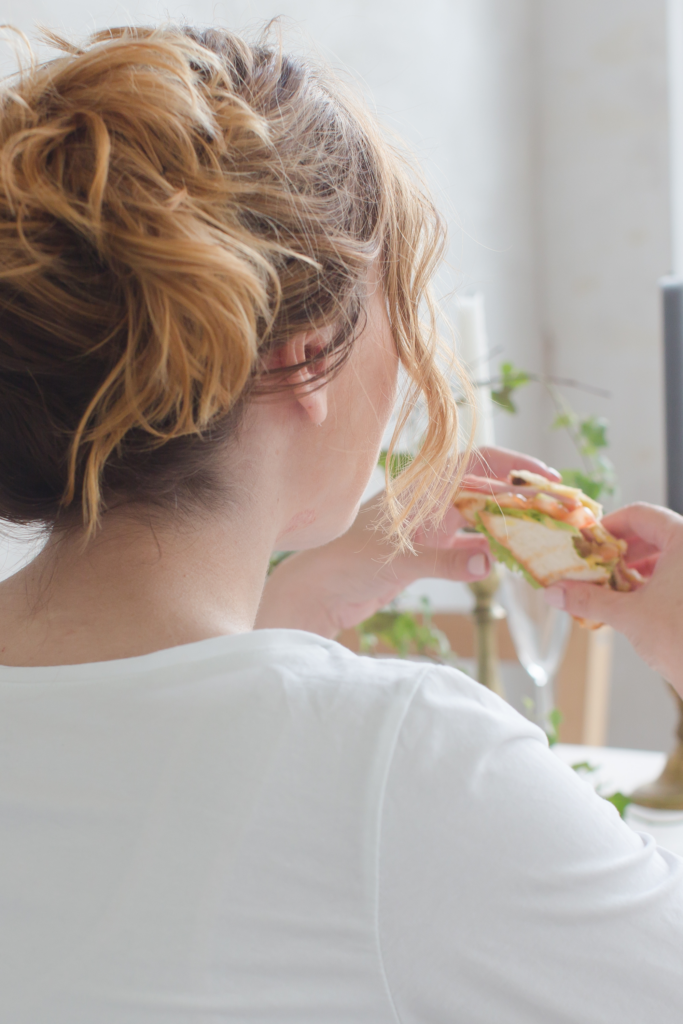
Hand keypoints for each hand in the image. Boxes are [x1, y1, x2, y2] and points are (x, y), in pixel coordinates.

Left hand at [256, 446, 558, 636]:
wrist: (318, 592)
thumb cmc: (346, 565)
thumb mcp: (398, 561)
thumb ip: (444, 560)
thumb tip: (490, 559)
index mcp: (421, 489)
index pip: (475, 463)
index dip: (512, 465)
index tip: (546, 476)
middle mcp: (428, 502)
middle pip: (485, 489)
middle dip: (520, 497)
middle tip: (558, 509)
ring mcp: (428, 527)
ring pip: (479, 517)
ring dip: (508, 523)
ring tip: (543, 533)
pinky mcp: (426, 553)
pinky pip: (467, 544)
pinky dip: (489, 549)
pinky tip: (510, 559)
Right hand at [544, 502, 682, 698]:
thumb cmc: (681, 639)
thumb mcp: (629, 615)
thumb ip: (588, 599)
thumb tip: (554, 592)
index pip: (640, 514)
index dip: (609, 525)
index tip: (587, 542)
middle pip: (651, 532)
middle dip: (618, 550)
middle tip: (592, 564)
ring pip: (662, 554)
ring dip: (631, 567)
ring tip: (607, 584)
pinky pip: (673, 574)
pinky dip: (648, 581)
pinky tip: (628, 599)